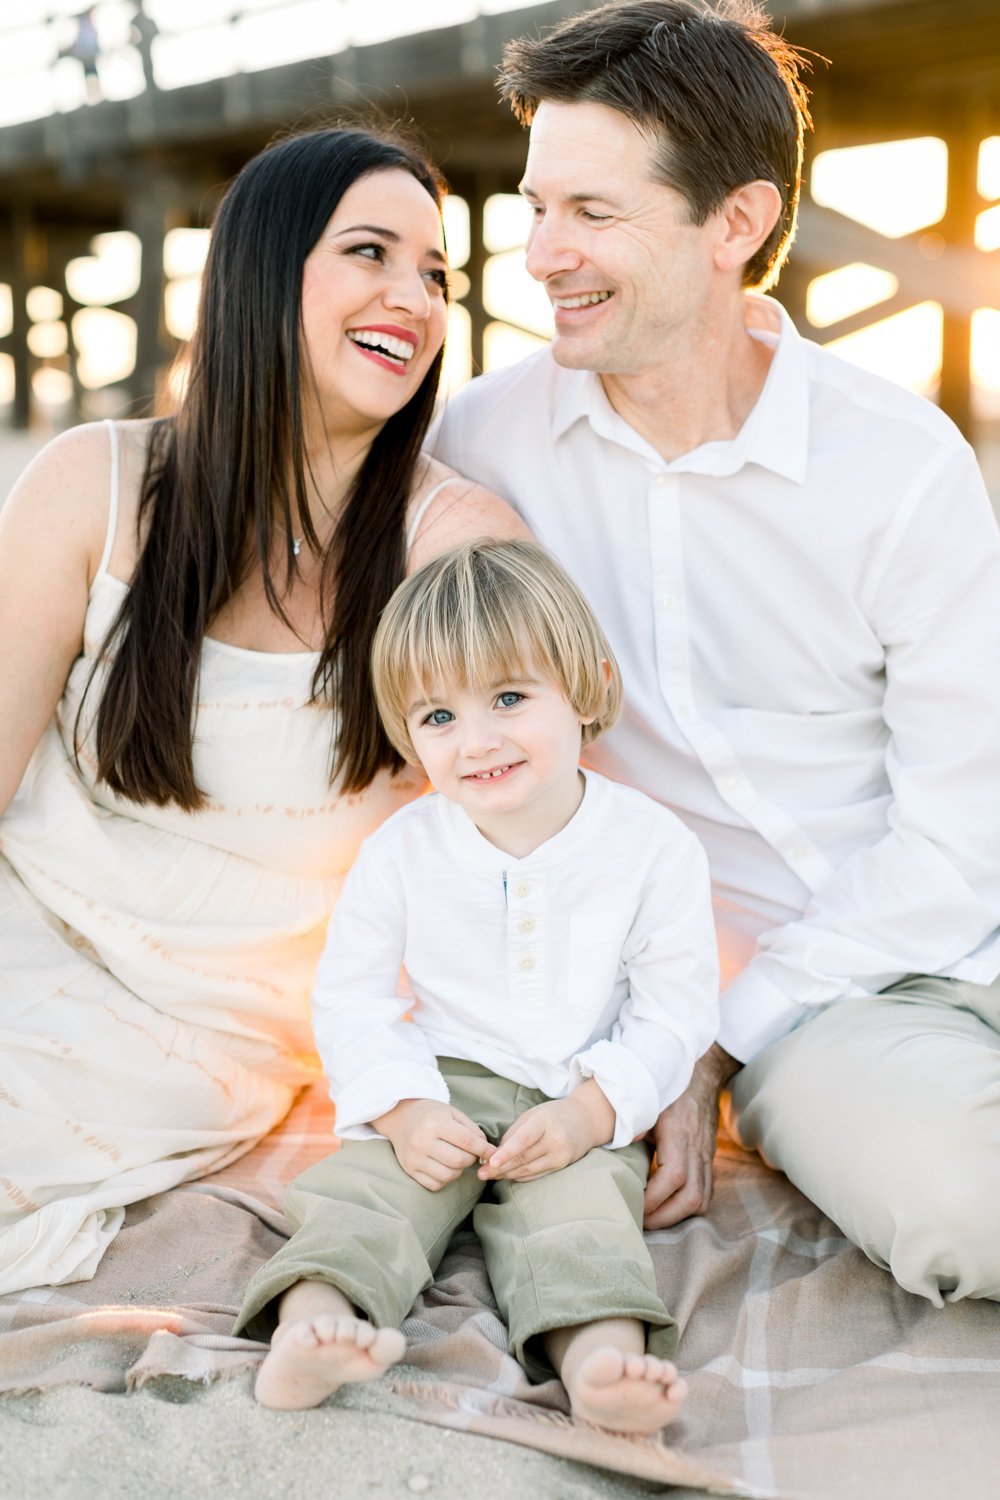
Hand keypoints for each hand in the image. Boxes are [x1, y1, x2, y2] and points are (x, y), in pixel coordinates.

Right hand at [372, 1098, 492, 1191]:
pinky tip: (444, 1166)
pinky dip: (445, 1179)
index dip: (484, 1149)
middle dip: (471, 1159)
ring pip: (448, 1175)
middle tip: (471, 1153)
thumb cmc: (432, 1114)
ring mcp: (414, 1158)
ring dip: (459, 1170)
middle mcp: (422, 1141)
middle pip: (459, 1161)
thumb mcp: (453, 1113)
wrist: (401, 1117)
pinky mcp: (409, 1170)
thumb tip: (488, 1152)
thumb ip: (472, 1130)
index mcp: (435, 1123)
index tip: (493, 1152)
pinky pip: (435, 1184)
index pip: (467, 1142)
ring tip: (457, 1158)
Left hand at [477, 1080, 614, 1182]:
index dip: (506, 1152)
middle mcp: (555, 1140)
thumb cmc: (553, 1114)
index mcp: (544, 1121)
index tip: (491, 1162)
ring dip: (507, 1174)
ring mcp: (560, 1155)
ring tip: (489, 1175)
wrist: (586, 1119)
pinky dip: (520, 1176)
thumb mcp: (533, 1115)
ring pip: (528, 1170)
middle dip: (500, 1168)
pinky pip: (536, 1174)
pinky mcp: (562, 1166)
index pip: (523, 1140)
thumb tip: (495, 1154)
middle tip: (480, 1173)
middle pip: (523, 1158)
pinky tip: (507, 1175)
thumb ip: (514, 1133)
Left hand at [643, 1044, 738, 1228]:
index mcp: (679, 1132)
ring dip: (677, 1217)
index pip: (673, 1175)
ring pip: (702, 1200)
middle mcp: (697, 1147)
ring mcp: (707, 1155)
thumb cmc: (667, 1089)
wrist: (702, 1075)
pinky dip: (687, 1208)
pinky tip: (668, 1207)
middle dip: (665, 1216)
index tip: (635, 1204)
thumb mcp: (646, 1101)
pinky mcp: (709, 1160)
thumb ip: (630, 1124)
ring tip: (652, 1219)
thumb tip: (607, 1151)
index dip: (654, 1197)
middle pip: (691, 1197)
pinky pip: (706, 1193)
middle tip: (640, 1221)